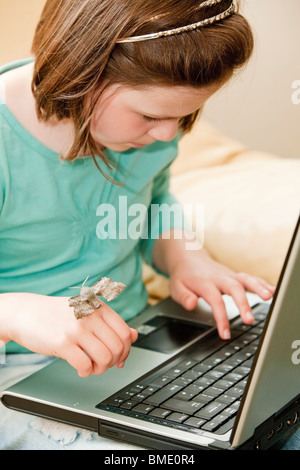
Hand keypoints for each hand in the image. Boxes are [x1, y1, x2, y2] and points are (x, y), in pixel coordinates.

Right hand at [2, 293, 137, 376]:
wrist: (25, 312)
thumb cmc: (57, 315)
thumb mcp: (87, 312)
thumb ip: (110, 323)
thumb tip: (135, 335)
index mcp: (99, 307)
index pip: (125, 332)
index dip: (126, 350)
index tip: (119, 359)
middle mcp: (90, 316)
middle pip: (118, 347)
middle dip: (114, 362)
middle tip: (103, 365)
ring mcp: (77, 328)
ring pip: (105, 358)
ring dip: (101, 369)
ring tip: (92, 367)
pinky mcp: (63, 342)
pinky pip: (85, 365)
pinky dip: (86, 372)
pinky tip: (80, 369)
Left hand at [168, 249, 274, 339]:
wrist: (188, 257)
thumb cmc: (183, 276)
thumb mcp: (176, 287)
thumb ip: (184, 297)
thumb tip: (192, 304)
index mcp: (205, 283)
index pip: (215, 301)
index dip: (221, 318)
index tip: (225, 333)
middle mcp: (220, 278)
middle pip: (234, 289)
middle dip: (243, 304)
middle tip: (249, 320)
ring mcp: (229, 275)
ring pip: (246, 280)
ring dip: (258, 288)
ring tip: (269, 297)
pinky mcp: (236, 276)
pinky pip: (251, 278)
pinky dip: (263, 284)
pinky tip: (274, 291)